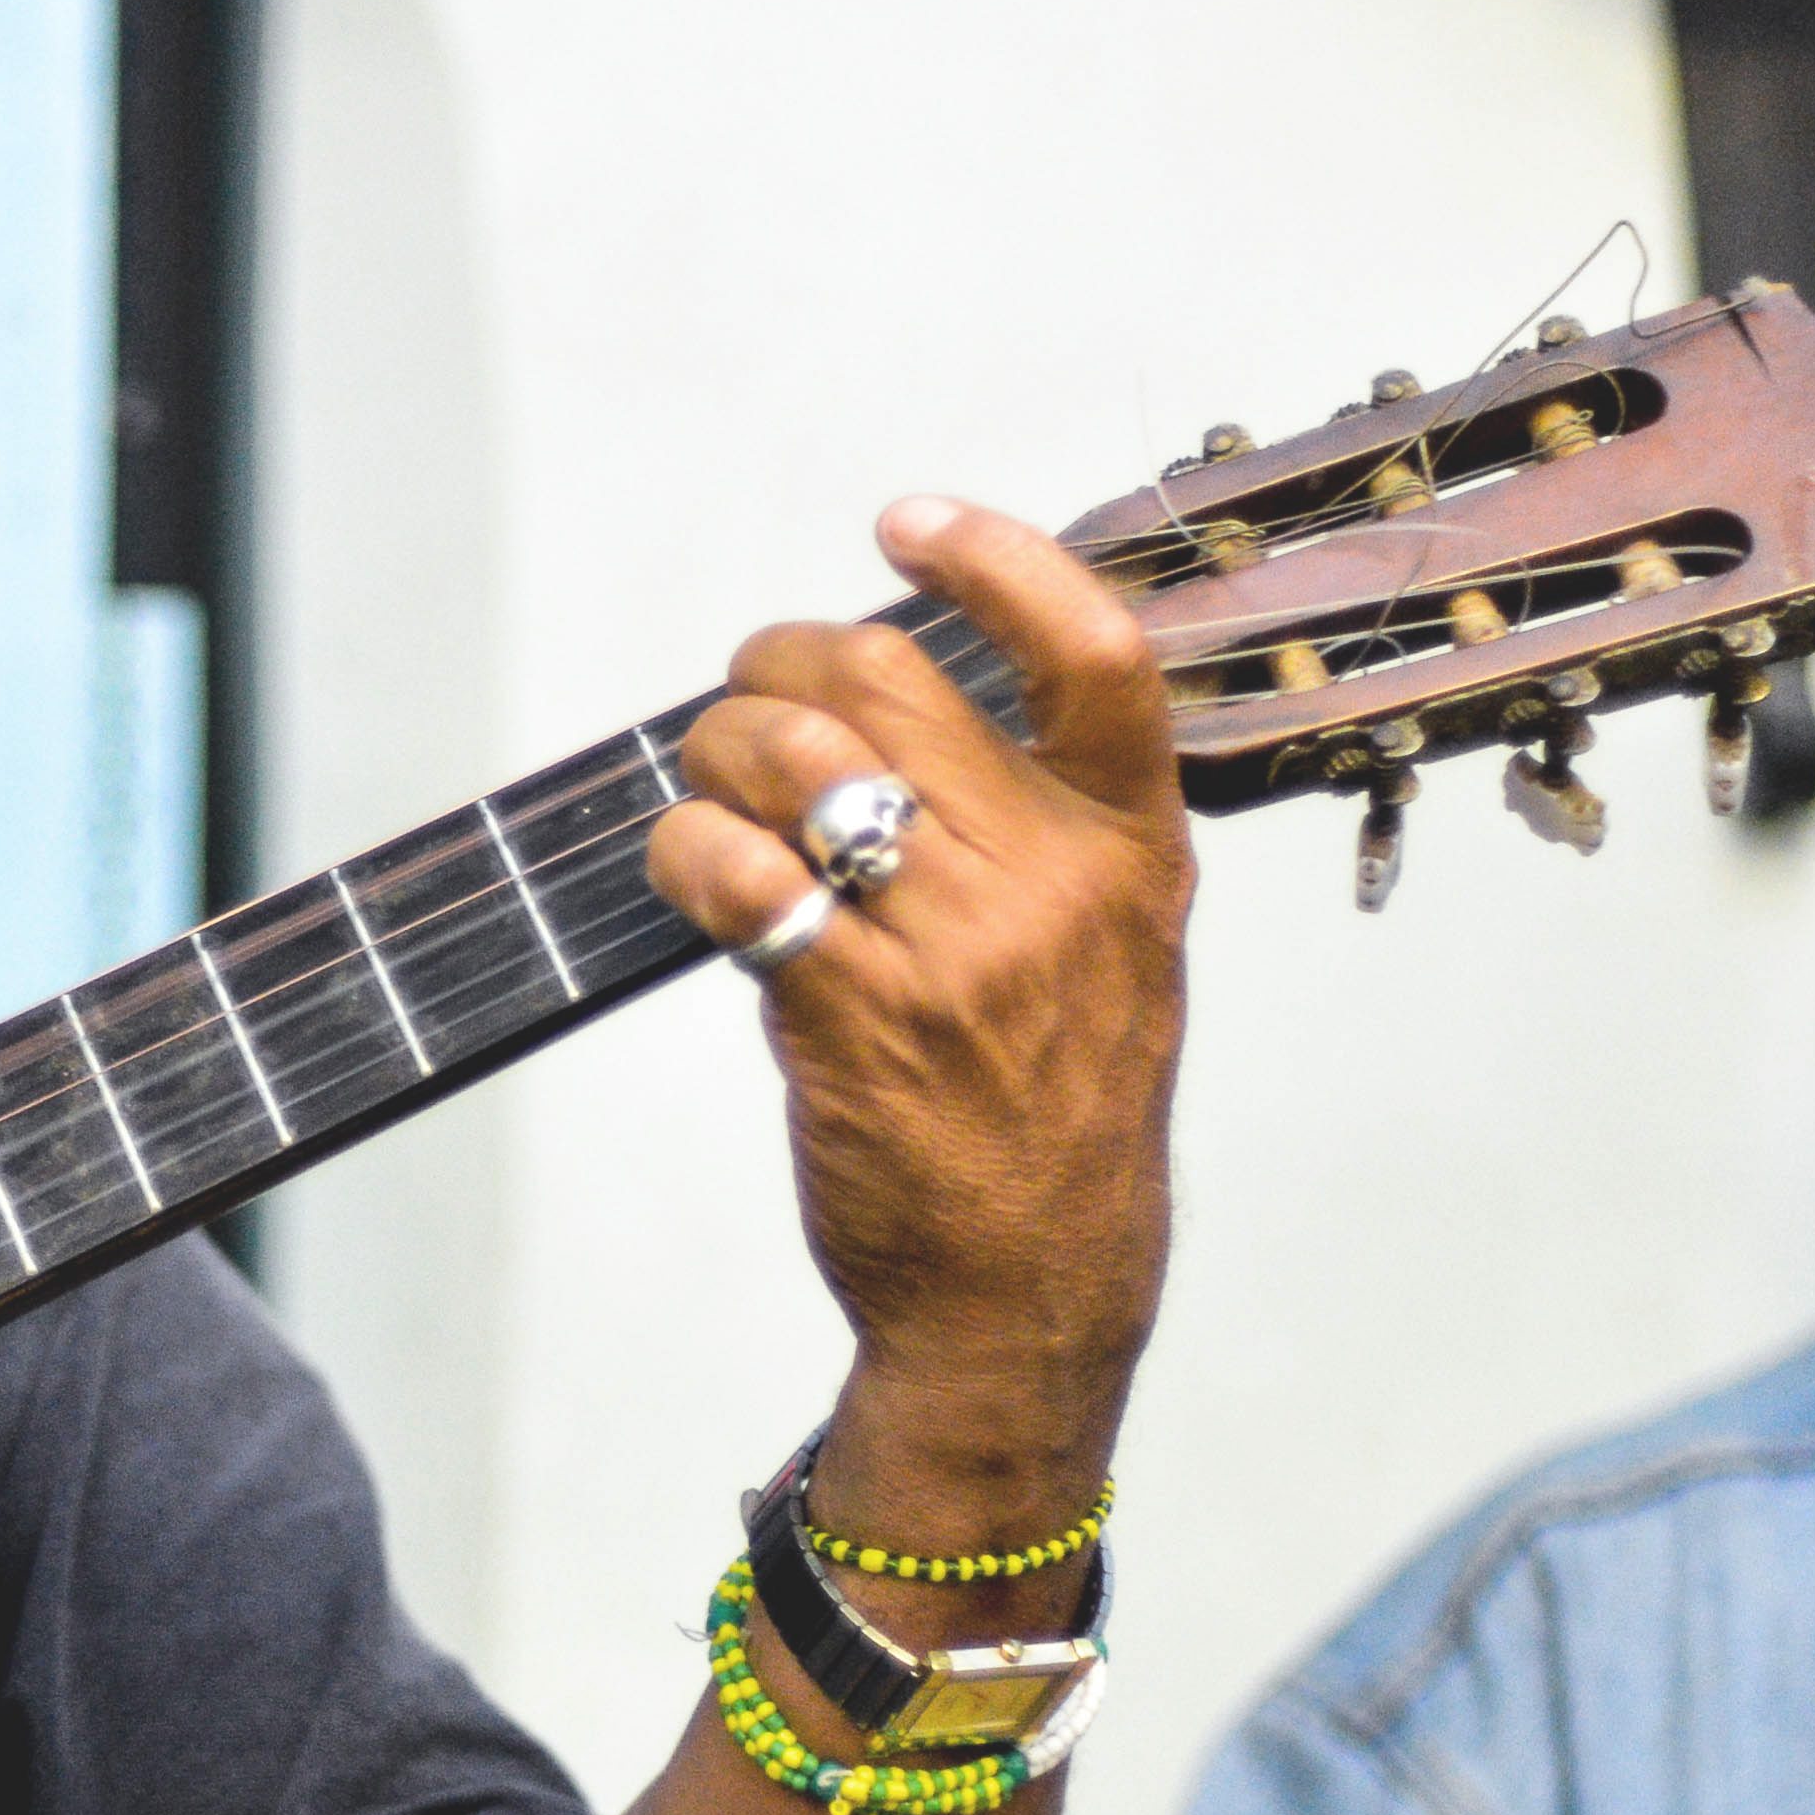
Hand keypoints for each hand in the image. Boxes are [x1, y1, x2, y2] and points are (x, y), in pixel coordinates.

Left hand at [641, 499, 1191, 1543]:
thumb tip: (885, 707)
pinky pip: (736, 873)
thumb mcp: (1107, 953)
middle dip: (779, 664)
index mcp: (1130, 851)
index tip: (908, 526)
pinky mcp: (853, 1014)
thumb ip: (1033, 828)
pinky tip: (689, 874)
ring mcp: (953, 949)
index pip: (1093, 654)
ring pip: (794, 759)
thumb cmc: (1052, 1114)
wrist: (1030, 1288)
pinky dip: (684, 851)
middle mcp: (1053, 883)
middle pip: (887, 680)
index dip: (994, 559)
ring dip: (717, 753)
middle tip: (746, 700)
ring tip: (711, 795)